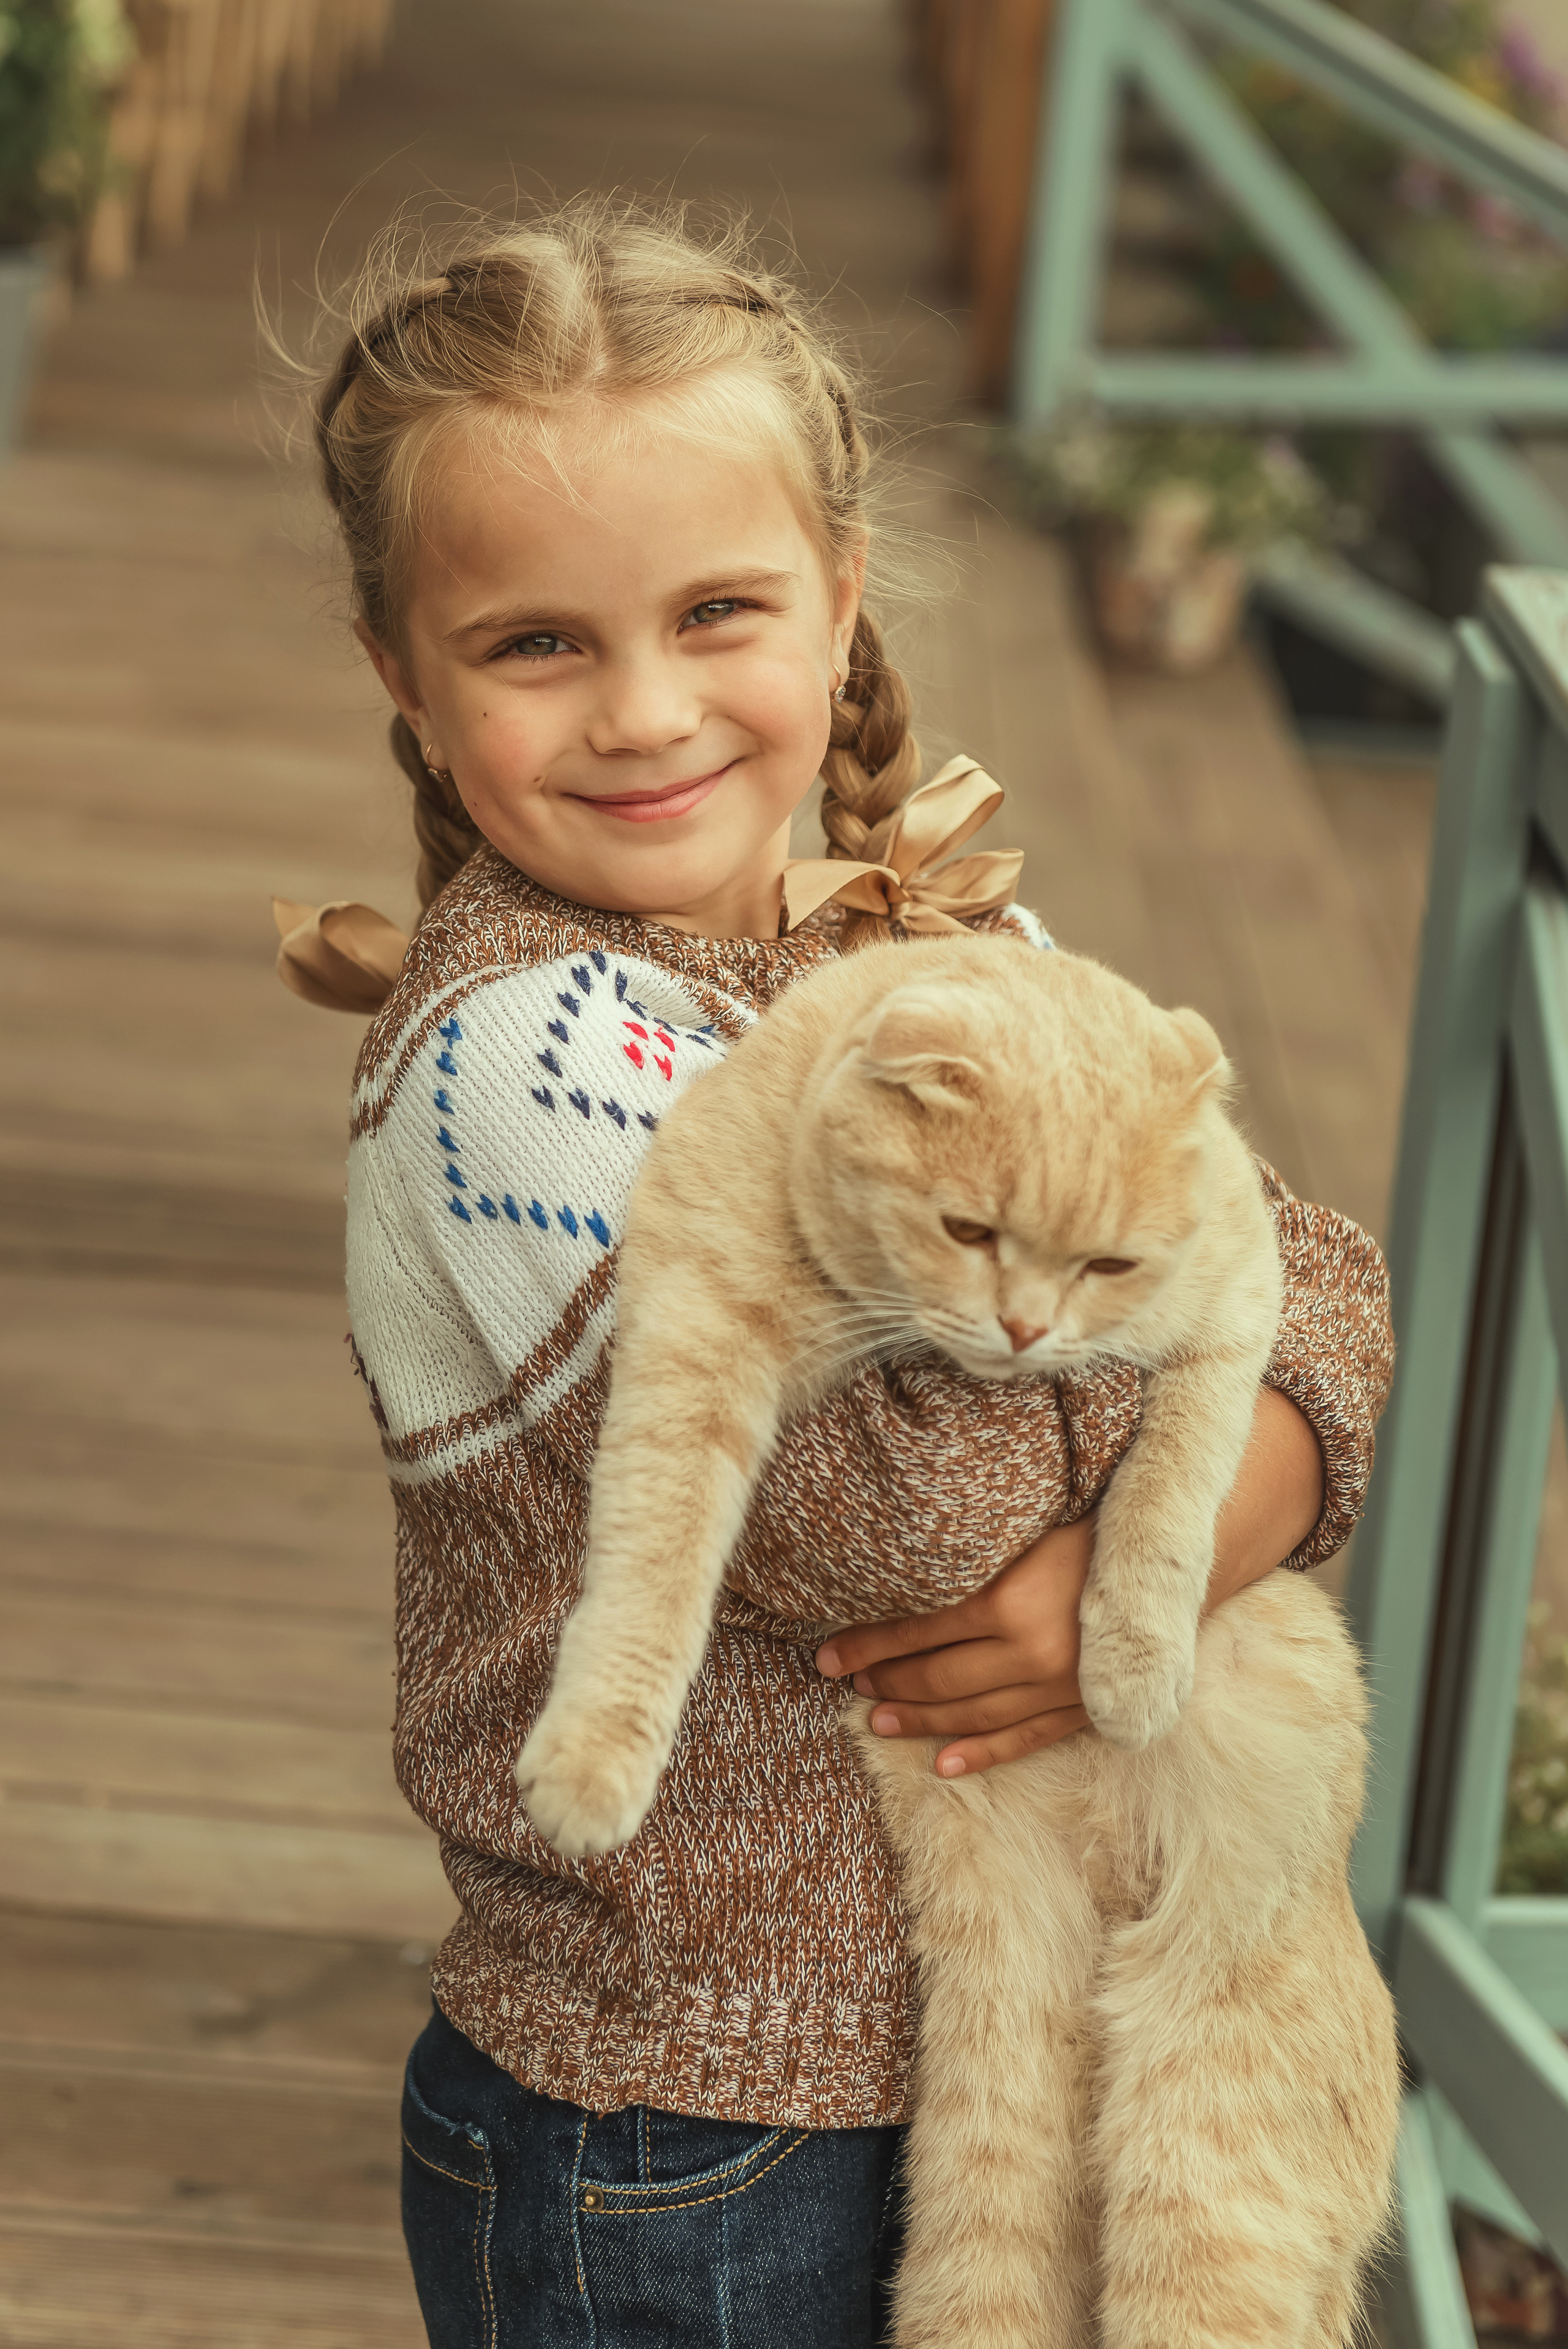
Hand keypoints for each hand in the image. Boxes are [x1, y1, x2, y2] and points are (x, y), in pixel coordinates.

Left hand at [816, 1519, 1095, 1778]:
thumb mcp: (1023, 1528)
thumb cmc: (1090, 1522)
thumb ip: (969, 1557)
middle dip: (883, 1680)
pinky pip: (1023, 1739)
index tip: (826, 1652)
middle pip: (937, 1676)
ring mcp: (1060, 1687)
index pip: (915, 1630)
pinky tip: (943, 1764)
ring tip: (876, 1719)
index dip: (865, 1643)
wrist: (1179, 1550)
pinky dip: (981, 1753)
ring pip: (972, 1713)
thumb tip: (896, 1574)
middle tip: (844, 1682)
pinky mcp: (1084, 1706)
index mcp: (1008, 1600)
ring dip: (918, 1719)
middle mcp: (1031, 1652)